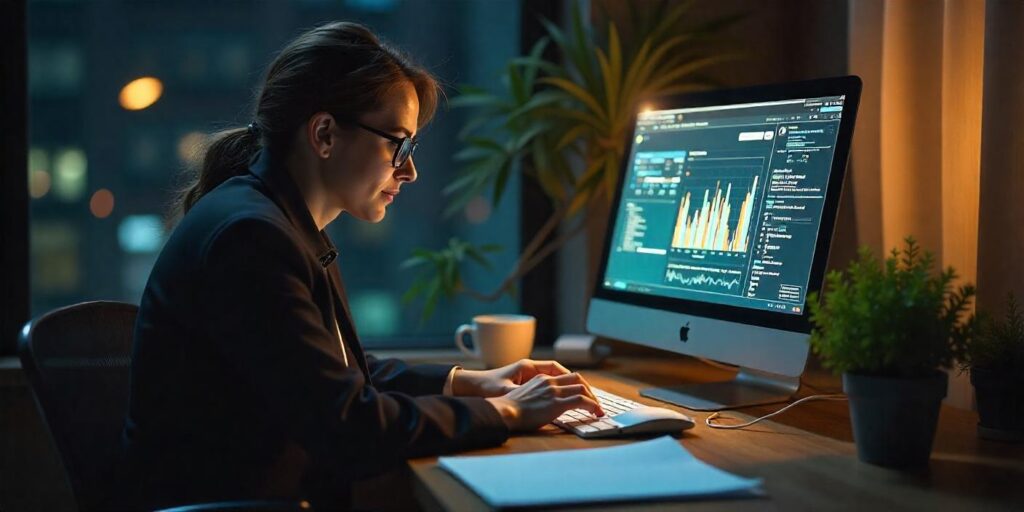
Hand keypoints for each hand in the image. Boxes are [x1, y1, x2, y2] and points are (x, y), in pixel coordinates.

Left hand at [452, 359, 586, 397]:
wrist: (472, 385)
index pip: (556, 368)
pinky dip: (559, 392)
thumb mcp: (504, 391)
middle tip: (590, 396)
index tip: (583, 389)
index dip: (571, 378)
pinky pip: (549, 385)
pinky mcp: (526, 384)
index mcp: (527, 367)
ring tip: (583, 400)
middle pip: (560, 373)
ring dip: (569, 388)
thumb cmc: (487, 387)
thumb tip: (534, 400)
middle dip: (576, 384)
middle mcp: (530, 369)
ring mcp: (529, 376)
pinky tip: (565, 403)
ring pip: (556, 379)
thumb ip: (519, 394)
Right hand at [485, 372, 604, 430]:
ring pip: (582, 389)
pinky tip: (596, 413)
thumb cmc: (510, 409)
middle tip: (595, 402)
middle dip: (589, 390)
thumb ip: (537, 397)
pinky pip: (582, 401)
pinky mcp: (557, 403)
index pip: (567, 377)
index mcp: (542, 379)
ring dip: (594, 399)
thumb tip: (543, 407)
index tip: (584, 395)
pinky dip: (593, 406)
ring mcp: (554, 391)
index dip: (578, 385)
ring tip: (598, 410)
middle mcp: (550, 382)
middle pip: (578, 379)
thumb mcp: (525, 396)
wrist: (504, 411)